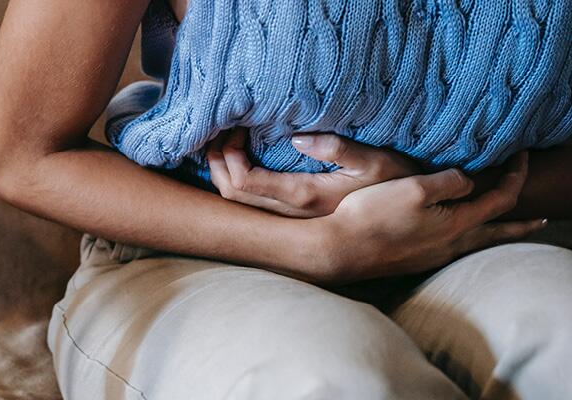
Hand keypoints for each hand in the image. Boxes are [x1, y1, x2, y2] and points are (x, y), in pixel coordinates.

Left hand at [206, 127, 419, 217]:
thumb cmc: (395, 184)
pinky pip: (252, 204)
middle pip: (232, 195)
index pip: (245, 182)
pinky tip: (241, 161)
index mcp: (305, 197)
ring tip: (226, 143)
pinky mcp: (295, 216)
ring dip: (224, 173)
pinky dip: (237, 181)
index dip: (229, 156)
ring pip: (238, 203)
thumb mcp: (376, 161)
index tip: (236, 128)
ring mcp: (291, 218)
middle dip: (217, 162)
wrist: (405, 218)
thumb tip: (297, 139)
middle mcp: (291, 214)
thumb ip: (339, 149)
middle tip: (221, 132)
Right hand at [306, 152, 545, 283]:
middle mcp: (450, 245)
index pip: (500, 199)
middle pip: (497, 233)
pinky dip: (468, 237)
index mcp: (456, 224)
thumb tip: (467, 181)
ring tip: (504, 229)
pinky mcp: (415, 260)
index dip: (516, 176)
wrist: (341, 249)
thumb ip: (449, 181)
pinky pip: (454, 247)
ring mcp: (432, 256)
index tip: (521, 157)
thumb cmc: (374, 216)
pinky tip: (456, 235)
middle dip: (521, 224)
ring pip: (476, 243)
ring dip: (495, 232)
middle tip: (542, 220)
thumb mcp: (415, 188)